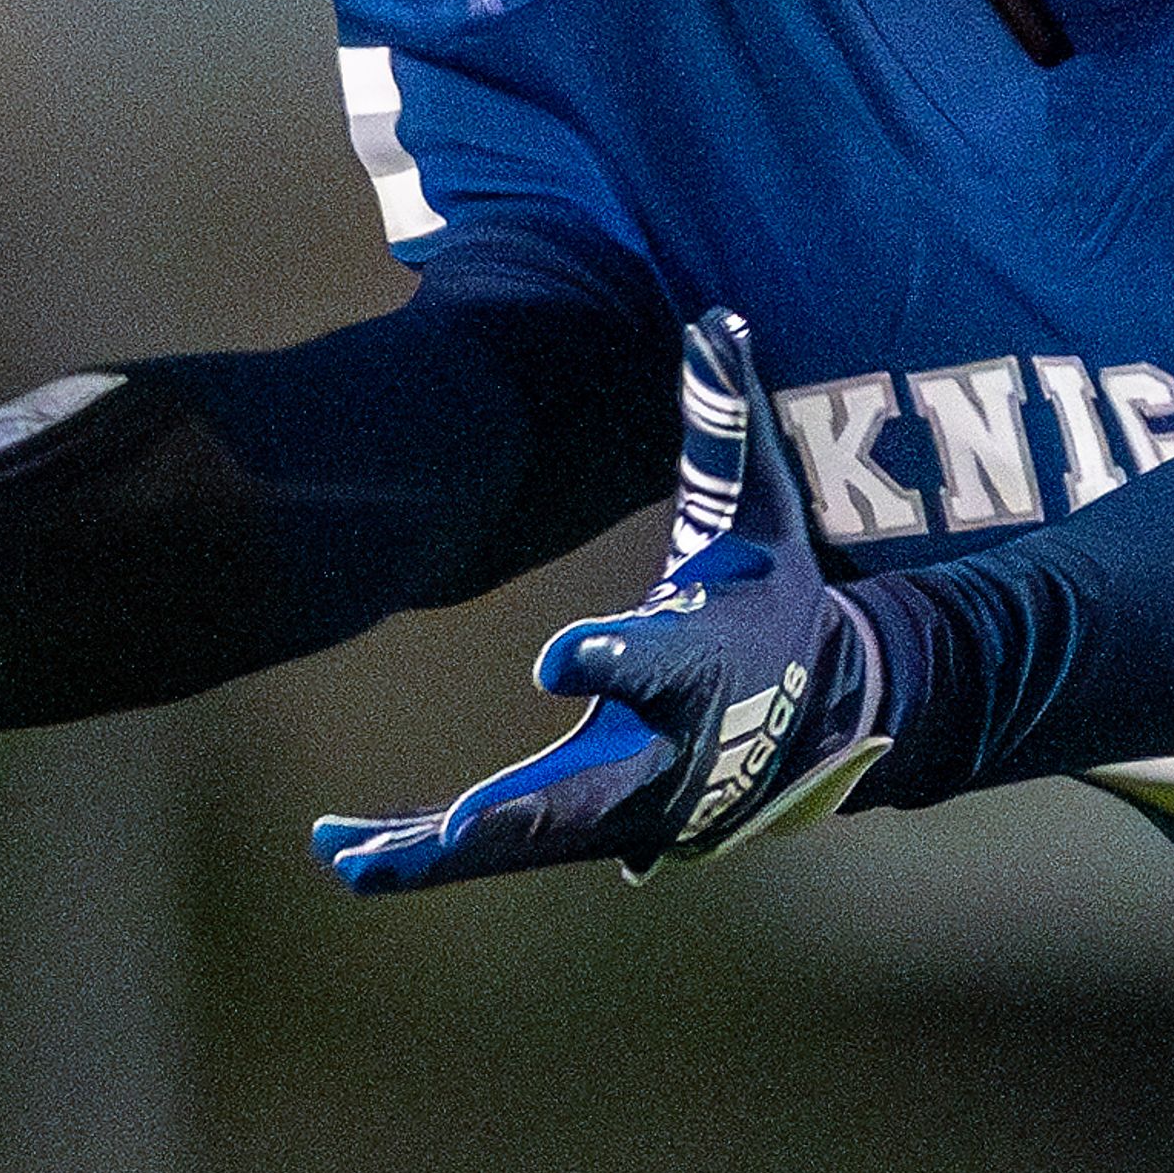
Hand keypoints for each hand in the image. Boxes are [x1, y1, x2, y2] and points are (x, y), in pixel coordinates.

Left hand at [312, 310, 890, 892]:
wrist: (827, 712)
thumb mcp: (762, 510)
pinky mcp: (597, 827)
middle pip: (589, 794)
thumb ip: (727, 422)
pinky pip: (509, 848)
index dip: (611, 660)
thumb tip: (717, 317)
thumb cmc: (780, 593)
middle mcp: (667, 750)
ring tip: (346, 853)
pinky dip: (435, 854)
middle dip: (516, 813)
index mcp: (705, 663)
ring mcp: (630, 805)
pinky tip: (353, 855)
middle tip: (448, 826)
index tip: (555, 662)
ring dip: (441, 850)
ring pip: (531, 840)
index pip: (658, 664)